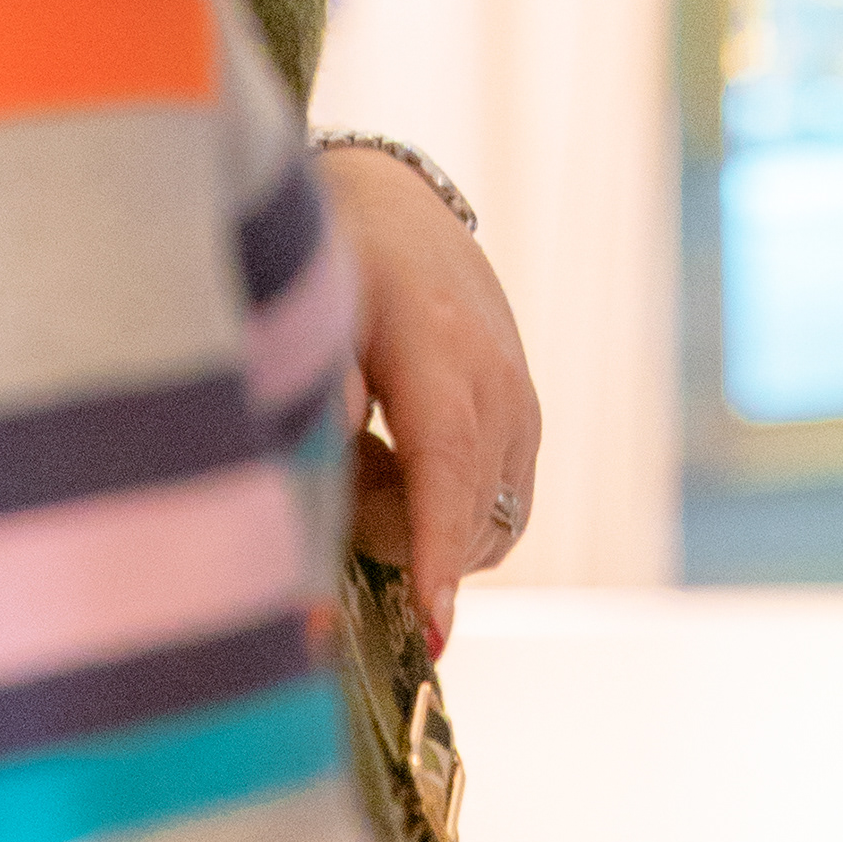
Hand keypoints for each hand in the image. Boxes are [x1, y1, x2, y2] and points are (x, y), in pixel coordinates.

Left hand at [321, 144, 542, 645]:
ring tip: (365, 463)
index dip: (435, 552)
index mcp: (441, 348)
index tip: (431, 633)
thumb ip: (321, 380)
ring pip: (489, 523)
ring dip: (425, 526)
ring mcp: (522, 405)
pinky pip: (499, 508)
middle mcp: (499, 383)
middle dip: (400, 541)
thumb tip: (323, 451)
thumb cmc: (342, 256)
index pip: (447, 467)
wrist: (400, 208)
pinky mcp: (525, 422)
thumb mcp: (316, 300)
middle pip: (467, 514)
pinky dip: (449, 513)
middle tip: (334, 488)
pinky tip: (396, 465)